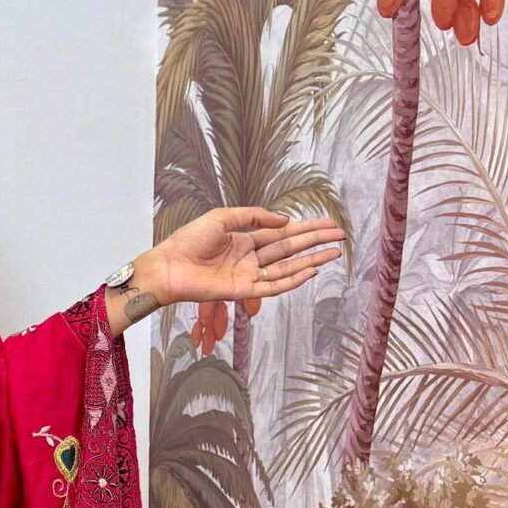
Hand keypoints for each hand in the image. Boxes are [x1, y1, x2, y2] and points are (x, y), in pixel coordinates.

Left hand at [137, 206, 345, 315]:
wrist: (168, 265)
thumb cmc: (188, 241)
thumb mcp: (222, 218)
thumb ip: (254, 217)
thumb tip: (284, 221)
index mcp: (245, 240)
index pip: (282, 234)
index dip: (305, 229)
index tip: (327, 225)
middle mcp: (251, 258)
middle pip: (290, 249)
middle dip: (315, 242)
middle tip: (340, 236)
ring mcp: (249, 275)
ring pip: (286, 268)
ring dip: (310, 261)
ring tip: (333, 253)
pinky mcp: (243, 291)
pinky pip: (272, 286)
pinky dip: (292, 280)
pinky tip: (309, 271)